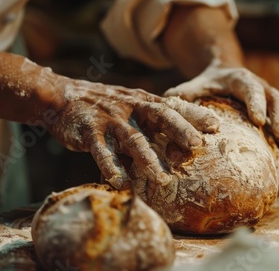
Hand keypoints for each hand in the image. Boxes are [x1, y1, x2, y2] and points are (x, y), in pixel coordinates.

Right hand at [47, 78, 219, 188]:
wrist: (62, 95)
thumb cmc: (103, 104)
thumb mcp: (131, 104)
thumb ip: (153, 118)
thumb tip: (183, 135)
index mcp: (143, 101)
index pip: (173, 106)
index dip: (194, 114)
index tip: (216, 126)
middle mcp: (130, 108)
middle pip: (159, 116)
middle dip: (179, 130)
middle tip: (197, 145)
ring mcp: (109, 120)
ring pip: (133, 139)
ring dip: (148, 159)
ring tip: (162, 179)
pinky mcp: (89, 132)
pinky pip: (101, 151)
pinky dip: (110, 167)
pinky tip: (120, 183)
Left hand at [165, 60, 278, 147]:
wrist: (223, 74)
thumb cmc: (206, 84)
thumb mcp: (194, 86)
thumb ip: (182, 95)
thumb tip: (165, 108)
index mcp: (239, 78)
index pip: (250, 88)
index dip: (256, 103)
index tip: (258, 120)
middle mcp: (257, 84)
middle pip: (274, 97)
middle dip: (278, 116)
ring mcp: (267, 94)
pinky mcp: (271, 106)